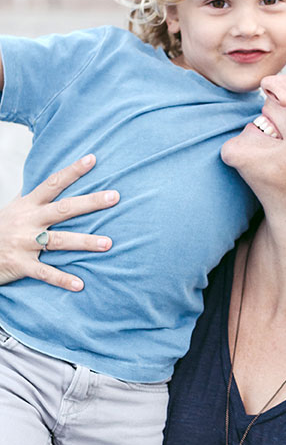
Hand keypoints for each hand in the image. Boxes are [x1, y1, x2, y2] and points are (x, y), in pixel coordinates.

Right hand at [0, 154, 117, 289]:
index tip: (92, 159)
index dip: (72, 171)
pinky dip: (62, 279)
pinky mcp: (21, 264)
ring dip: (85, 242)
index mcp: (28, 205)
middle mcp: (28, 221)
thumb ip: (33, 194)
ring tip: (108, 243)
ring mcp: (25, 243)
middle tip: (115, 196)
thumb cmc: (1, 228)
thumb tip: (50, 177)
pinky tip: (80, 285)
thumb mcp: (14, 207)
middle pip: (63, 209)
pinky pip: (45, 273)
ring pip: (59, 241)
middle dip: (90, 203)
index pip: (52, 183)